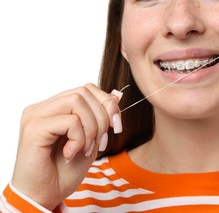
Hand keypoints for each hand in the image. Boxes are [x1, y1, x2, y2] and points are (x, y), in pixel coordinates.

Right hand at [11, 83, 121, 209]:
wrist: (45, 196)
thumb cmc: (64, 171)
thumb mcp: (91, 140)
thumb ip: (101, 118)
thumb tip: (117, 95)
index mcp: (55, 108)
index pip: (87, 89)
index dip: (107, 103)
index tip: (115, 126)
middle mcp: (43, 107)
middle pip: (84, 92)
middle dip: (103, 116)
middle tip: (101, 142)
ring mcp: (36, 115)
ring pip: (77, 101)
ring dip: (91, 128)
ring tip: (86, 149)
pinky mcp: (33, 128)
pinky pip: (70, 121)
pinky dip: (79, 139)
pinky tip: (70, 154)